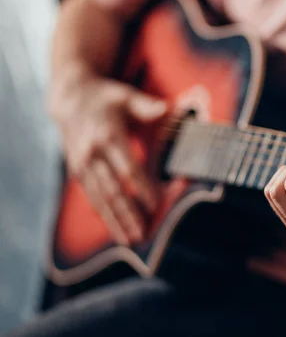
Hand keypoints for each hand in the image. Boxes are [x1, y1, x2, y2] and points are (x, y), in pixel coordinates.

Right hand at [48, 75, 166, 245]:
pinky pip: (92, 197)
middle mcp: (91, 154)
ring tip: (129, 241)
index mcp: (107, 136)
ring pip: (101, 199)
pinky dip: (104, 214)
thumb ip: (145, 105)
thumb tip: (165, 108)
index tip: (156, 205)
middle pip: (113, 190)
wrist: (69, 99)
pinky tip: (114, 230)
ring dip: (115, 222)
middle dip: (128, 215)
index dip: (141, 188)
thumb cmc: (105, 97)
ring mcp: (82, 165)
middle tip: (141, 235)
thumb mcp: (125, 95)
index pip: (127, 168)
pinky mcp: (77, 172)